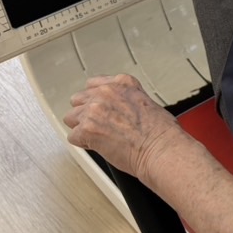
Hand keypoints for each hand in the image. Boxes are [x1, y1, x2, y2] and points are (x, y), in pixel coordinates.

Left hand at [64, 74, 181, 180]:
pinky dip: (84, 144)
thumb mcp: (146, 102)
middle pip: (78, 100)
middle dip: (86, 113)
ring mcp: (94, 110)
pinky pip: (73, 137)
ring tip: (100, 137)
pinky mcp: (86, 129)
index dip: (95, 99)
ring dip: (82, 128)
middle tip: (99, 125)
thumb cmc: (161, 132)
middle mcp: (106, 92)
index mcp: (122, 83)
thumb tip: (116, 109)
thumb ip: (126, 100)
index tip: (100, 108)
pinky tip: (99, 146)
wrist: (160, 149)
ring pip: (71, 118)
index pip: (93, 84)